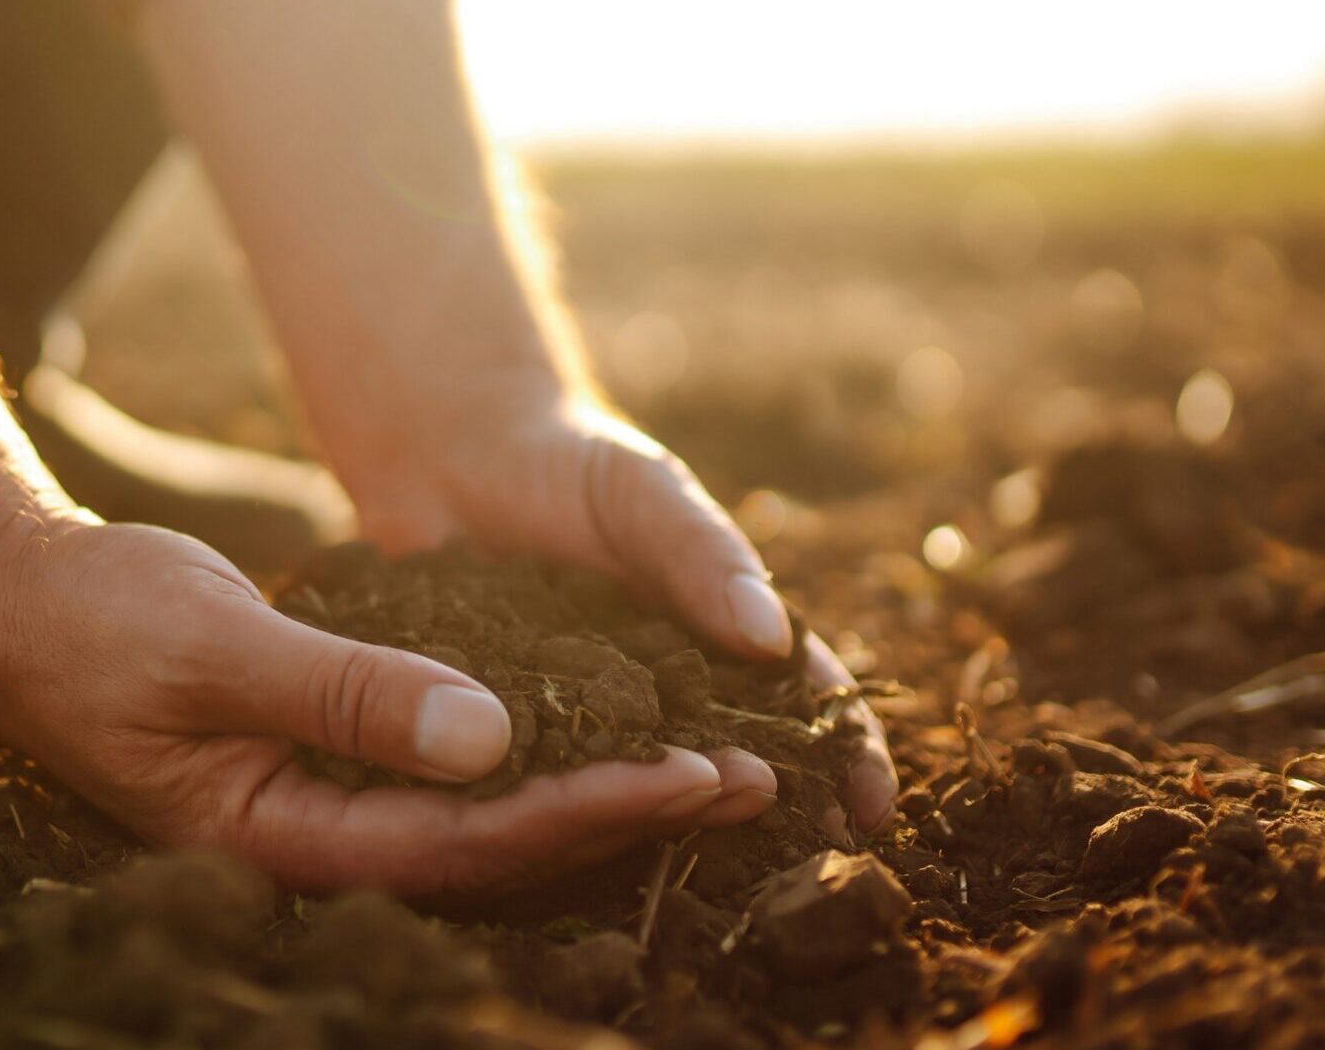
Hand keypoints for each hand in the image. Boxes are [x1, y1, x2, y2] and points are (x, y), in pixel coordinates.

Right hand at [0, 516, 783, 893]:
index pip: (463, 844)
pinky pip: (444, 770)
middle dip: (618, 813)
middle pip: (492, 849)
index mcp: (278, 837)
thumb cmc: (95, 621)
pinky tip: (596, 723)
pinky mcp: (323, 757)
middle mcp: (311, 838)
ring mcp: (318, 802)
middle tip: (748, 779)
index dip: (584, 811)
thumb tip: (490, 742)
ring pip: (478, 814)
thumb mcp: (219, 647)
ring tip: (707, 761)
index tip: (691, 773)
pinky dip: (525, 749)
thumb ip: (348, 695)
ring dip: (588, 785)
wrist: (12, 596)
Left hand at [350, 384, 899, 833]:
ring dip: (674, 827)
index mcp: (720, 636)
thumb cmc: (570, 462)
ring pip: (643, 789)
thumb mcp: (645, 493)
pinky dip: (566, 817)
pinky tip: (574, 850)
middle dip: (777, 817)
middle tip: (804, 869)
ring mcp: (590, 720)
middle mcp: (665, 692)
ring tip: (701, 866)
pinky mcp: (511, 732)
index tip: (873, 807)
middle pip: (736, 764)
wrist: (452, 454)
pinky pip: (546, 781)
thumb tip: (773, 636)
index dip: (846, 754)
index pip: (803, 701)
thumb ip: (703, 555)